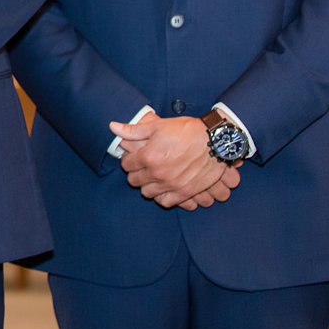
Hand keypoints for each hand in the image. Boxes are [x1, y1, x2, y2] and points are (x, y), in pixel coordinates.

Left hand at [109, 114, 232, 208]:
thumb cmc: (186, 131)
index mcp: (148, 156)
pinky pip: (166, 202)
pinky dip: (162, 197)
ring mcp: (171, 185)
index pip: (126, 164)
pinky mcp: (185, 192)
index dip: (128, 160)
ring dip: (147, 185)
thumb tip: (112, 127)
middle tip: (142, 167)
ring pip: (147, 193)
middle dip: (135, 173)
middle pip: (134, 180)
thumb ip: (133, 130)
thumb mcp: (158, 126)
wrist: (215, 141)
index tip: (133, 157)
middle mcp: (157, 173)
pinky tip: (164, 188)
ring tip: (152, 177)